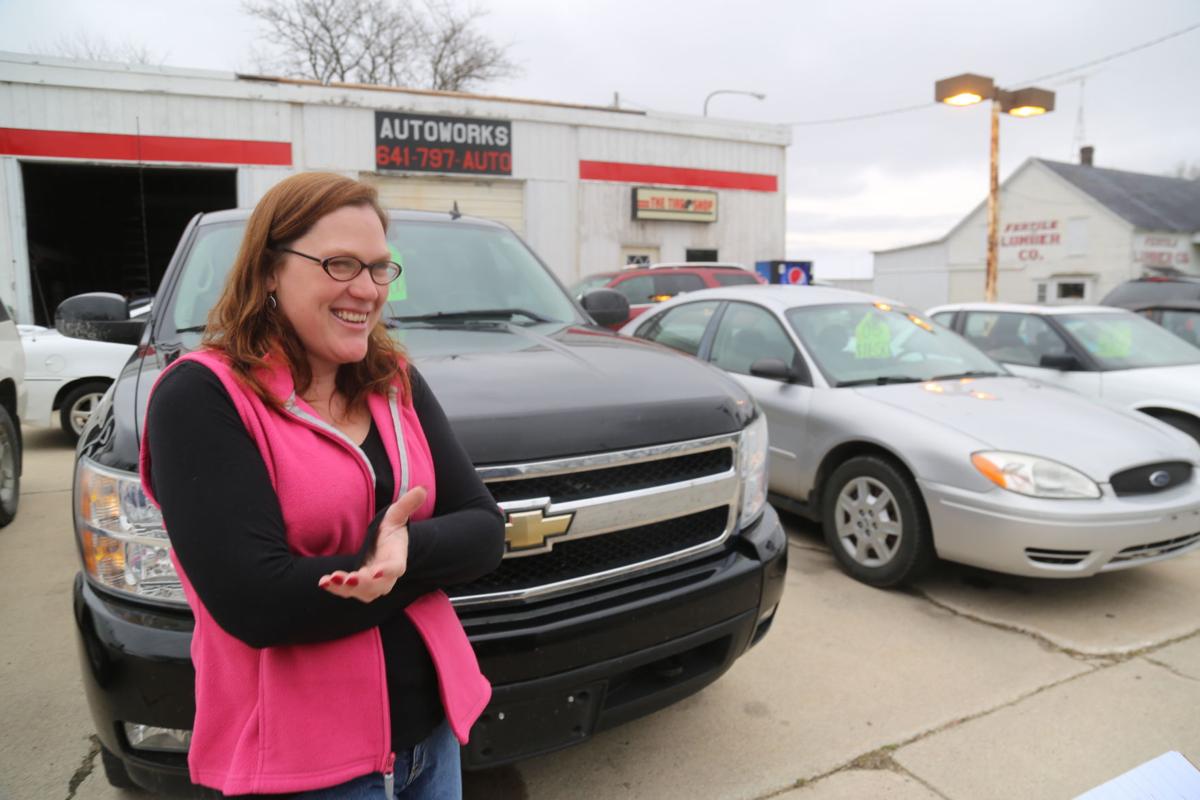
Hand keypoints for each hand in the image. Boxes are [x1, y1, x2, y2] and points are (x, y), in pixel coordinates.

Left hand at [318, 486, 426, 602]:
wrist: (385, 547)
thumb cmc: (392, 531)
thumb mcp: (397, 515)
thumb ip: (407, 505)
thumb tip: (422, 489)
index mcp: (397, 559)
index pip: (395, 568)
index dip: (387, 571)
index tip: (376, 572)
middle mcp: (386, 576)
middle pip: (377, 586)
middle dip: (362, 584)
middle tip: (348, 579)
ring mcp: (373, 584)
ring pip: (362, 593)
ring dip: (345, 590)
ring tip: (330, 580)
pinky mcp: (359, 586)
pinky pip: (348, 592)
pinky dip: (336, 589)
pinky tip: (323, 581)